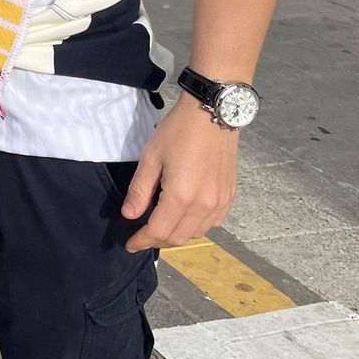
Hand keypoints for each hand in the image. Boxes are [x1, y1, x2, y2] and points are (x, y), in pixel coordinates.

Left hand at [121, 96, 239, 252]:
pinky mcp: (229, 196)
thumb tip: (129, 215)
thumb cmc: (178, 131)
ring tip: (159, 226)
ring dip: (176, 235)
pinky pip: (212, 223)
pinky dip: (195, 227)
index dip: (142, 241)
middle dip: (157, 241)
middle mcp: (204, 205)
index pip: (159, 231)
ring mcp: (220, 202)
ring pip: (196, 233)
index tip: (129, 245)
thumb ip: (140, 190)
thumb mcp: (151, 157)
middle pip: (178, 237)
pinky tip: (183, 217)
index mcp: (182, 196)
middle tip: (141, 236)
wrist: (212, 114)